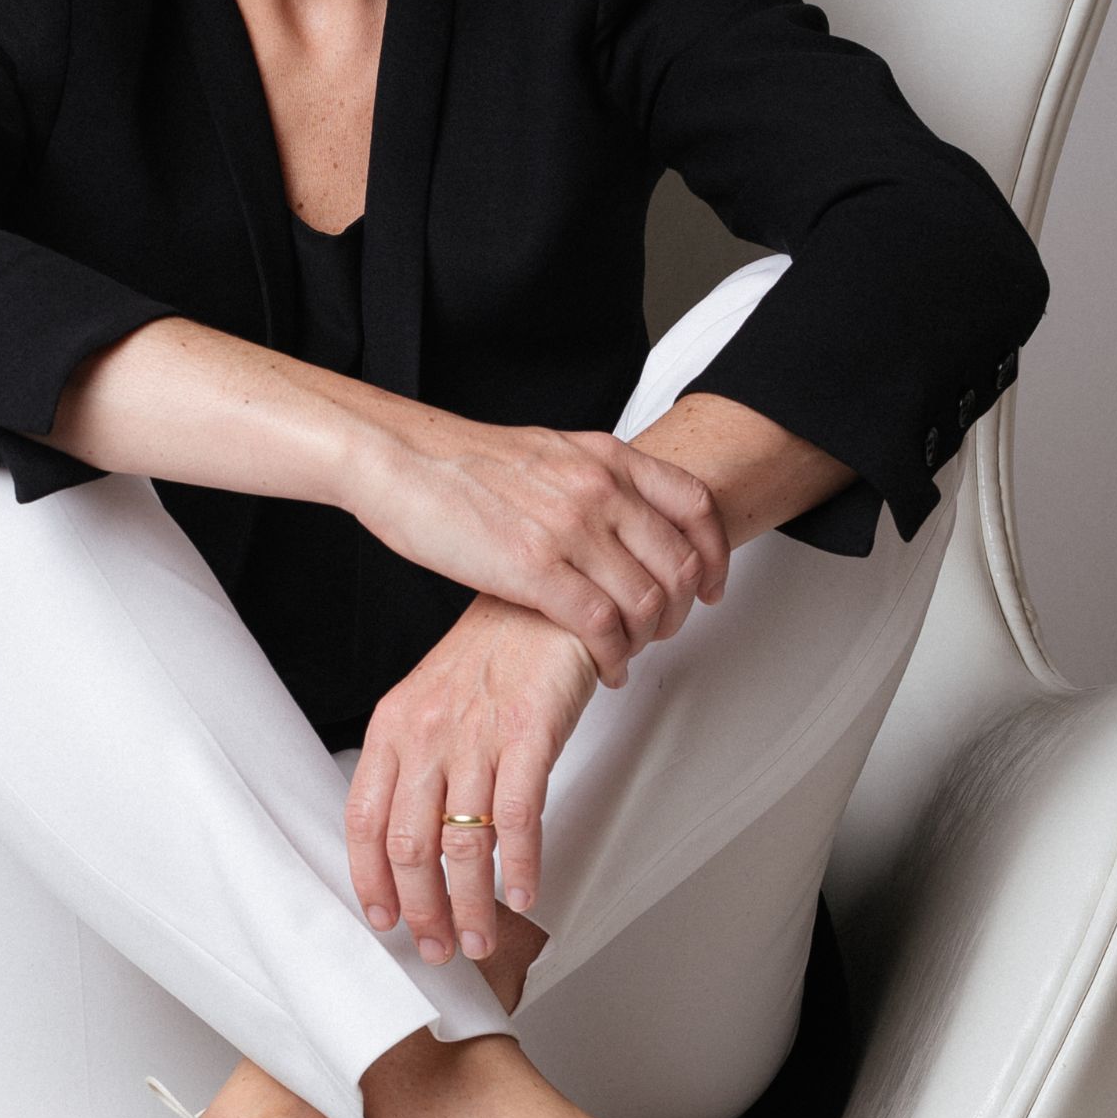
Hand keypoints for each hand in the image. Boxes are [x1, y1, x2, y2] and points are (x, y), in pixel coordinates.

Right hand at [344, 411, 728, 687]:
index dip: (715, 552)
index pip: (695, 504)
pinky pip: (602, 626)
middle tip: (665, 630)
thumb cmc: (457, 461)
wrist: (401, 459)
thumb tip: (614, 510)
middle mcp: (598, 489)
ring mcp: (571, 529)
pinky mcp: (535, 570)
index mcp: (603, 456)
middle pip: (681, 562)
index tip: (711, 582)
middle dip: (682, 609)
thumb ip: (589, 477)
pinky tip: (606, 667)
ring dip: (648, 639)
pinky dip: (614, 657)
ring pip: (648, 601)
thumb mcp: (546, 450)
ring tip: (629, 652)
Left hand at [345, 592, 596, 966]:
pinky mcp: (530, 733)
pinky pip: (520, 817)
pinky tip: (524, 894)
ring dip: (470, 906)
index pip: (364, 818)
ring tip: (479, 939)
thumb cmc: (491, 654)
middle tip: (436, 948)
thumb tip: (410, 841)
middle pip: (409, 845)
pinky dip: (522, 867)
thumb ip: (415, 763)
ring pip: (463, 843)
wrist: (542, 602)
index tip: (383, 919)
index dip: (370, 879)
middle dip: (421, 909)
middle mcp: (428, 733)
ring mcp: (478, 735)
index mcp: (394, 726)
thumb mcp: (431, 700)